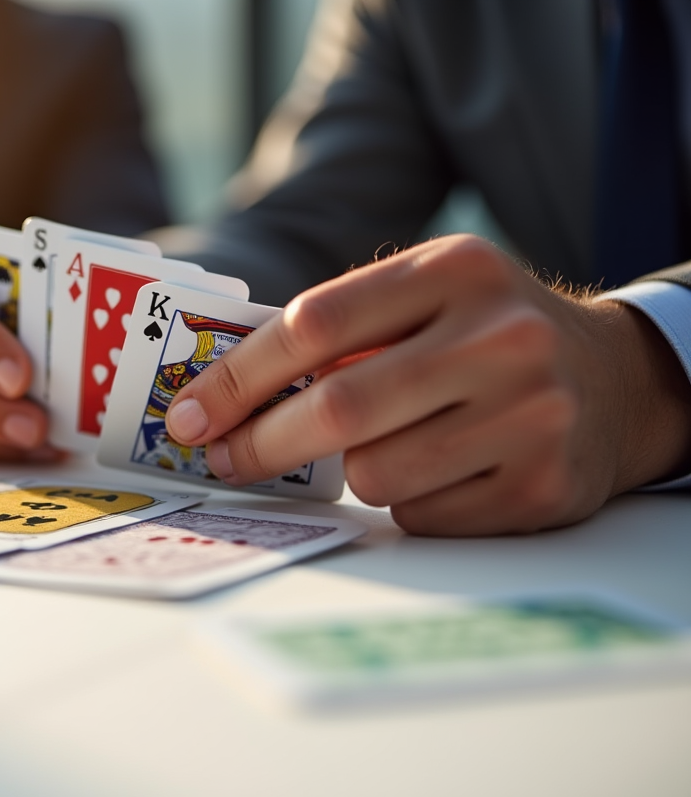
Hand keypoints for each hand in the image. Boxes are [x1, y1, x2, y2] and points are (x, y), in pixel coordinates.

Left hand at [164, 234, 690, 535]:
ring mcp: (531, 414)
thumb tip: (221, 391)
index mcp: (455, 270)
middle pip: (338, 407)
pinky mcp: (543, 485)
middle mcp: (501, 336)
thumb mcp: (429, 295)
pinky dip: (406, 501)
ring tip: (388, 445)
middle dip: (261, 443)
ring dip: (353, 471)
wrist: (619, 381)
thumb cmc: (487, 335)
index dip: (238, 377)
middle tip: (223, 459)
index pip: (316, 323)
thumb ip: (342, 326)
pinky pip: (420, 514)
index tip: (189, 415)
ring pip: (376, 473)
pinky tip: (442, 469)